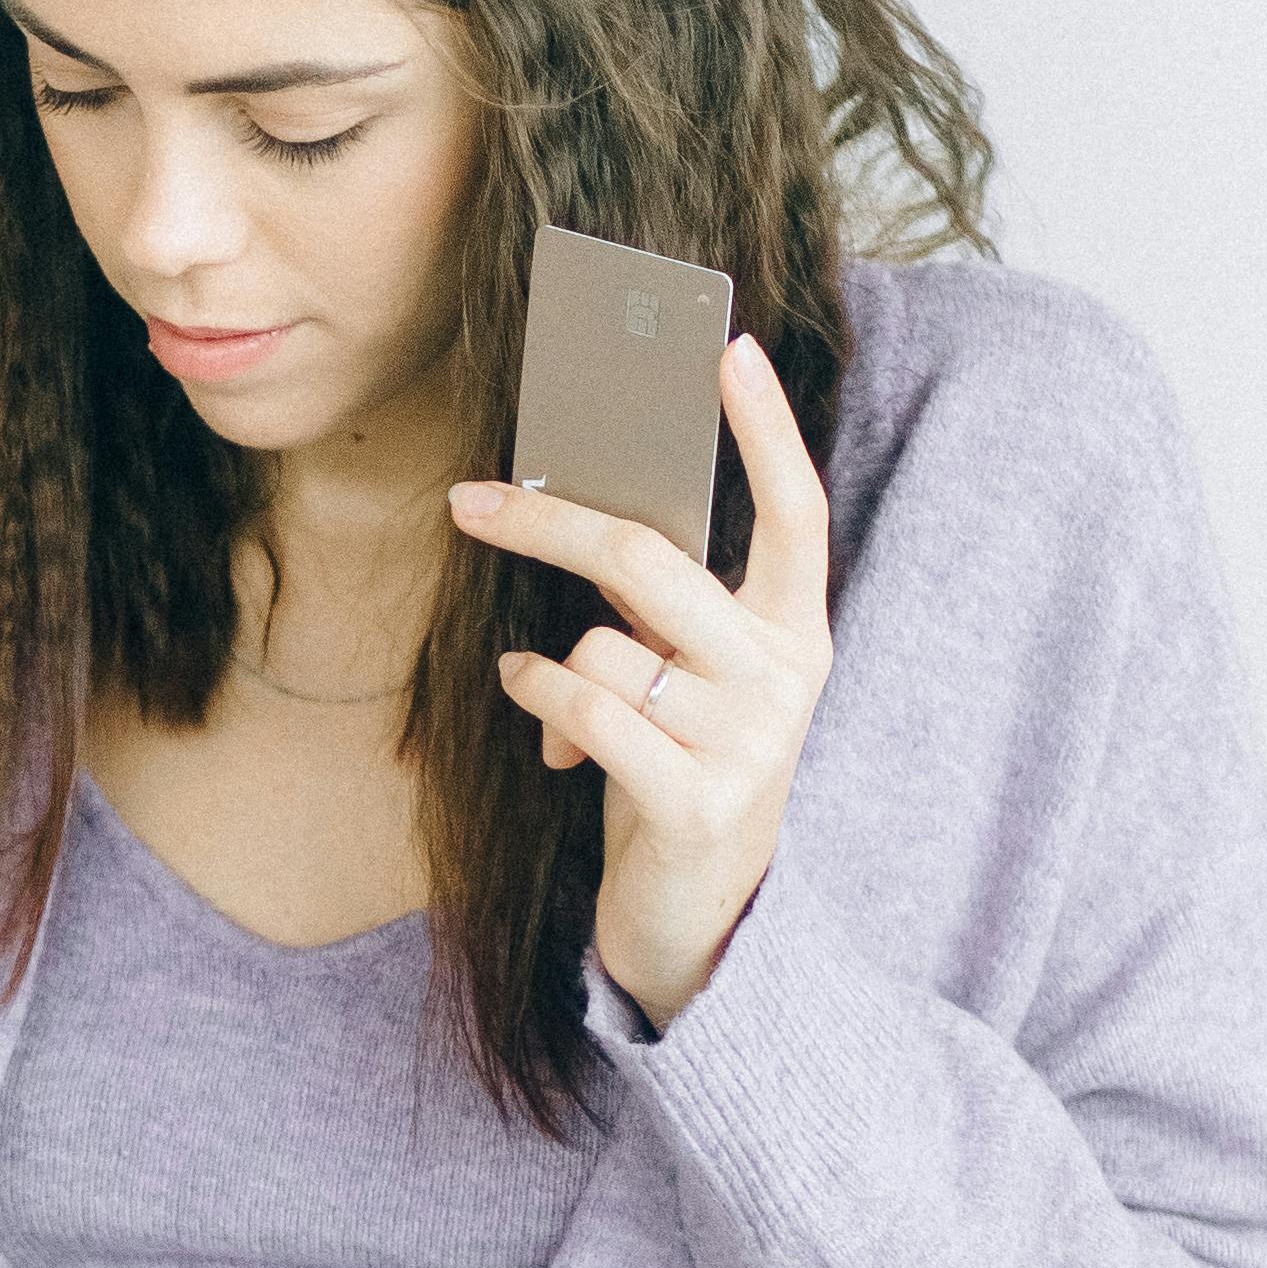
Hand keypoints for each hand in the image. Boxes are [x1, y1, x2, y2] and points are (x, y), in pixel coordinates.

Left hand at [447, 331, 831, 1029]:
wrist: (700, 919)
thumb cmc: (679, 770)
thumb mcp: (685, 680)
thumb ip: (657, 604)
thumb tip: (575, 506)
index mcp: (793, 630)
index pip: (794, 510)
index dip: (765, 430)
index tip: (729, 349)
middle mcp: (785, 675)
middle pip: (649, 560)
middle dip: (547, 523)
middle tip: (472, 501)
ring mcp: (749, 741)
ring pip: (603, 644)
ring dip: (549, 667)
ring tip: (542, 695)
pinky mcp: (695, 801)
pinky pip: (585, 710)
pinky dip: (539, 702)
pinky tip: (533, 713)